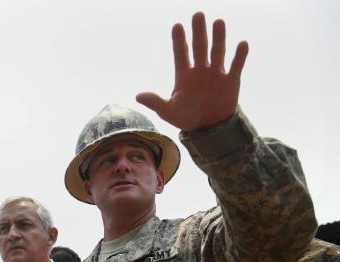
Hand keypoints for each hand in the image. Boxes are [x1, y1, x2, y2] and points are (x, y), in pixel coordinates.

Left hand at [136, 12, 247, 130]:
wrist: (208, 128)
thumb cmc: (186, 118)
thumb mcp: (168, 111)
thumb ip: (155, 103)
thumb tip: (138, 96)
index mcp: (183, 76)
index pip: (180, 54)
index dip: (179, 41)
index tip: (177, 26)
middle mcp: (200, 71)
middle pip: (199, 47)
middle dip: (198, 32)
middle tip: (198, 14)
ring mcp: (216, 74)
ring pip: (217, 52)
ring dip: (218, 37)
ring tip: (218, 22)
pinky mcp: (231, 81)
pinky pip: (236, 66)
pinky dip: (240, 56)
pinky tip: (242, 43)